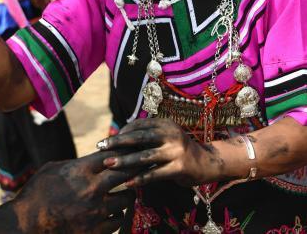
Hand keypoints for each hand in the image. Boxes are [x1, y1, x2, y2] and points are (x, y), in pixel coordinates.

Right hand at [9, 152, 135, 232]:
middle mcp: (92, 189)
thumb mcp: (53, 169)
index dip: (124, 153)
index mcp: (81, 170)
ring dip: (125, 196)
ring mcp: (96, 211)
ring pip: (126, 199)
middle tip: (138, 169)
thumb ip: (76, 164)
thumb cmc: (36, 194)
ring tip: (122, 194)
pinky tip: (110, 212)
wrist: (26, 225)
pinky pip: (118, 220)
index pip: (113, 155)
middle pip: (126, 173)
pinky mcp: (96, 231)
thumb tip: (94, 160)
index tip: (130, 152)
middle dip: (133, 169)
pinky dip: (116, 215)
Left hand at [99, 117, 220, 186]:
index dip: (121, 133)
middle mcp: (171, 134)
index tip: (106, 142)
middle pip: (139, 137)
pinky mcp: (180, 167)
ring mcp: (176, 151)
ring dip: (125, 161)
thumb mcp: (165, 137)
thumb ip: (147, 137)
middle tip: (101, 147)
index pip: (139, 125)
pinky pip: (155, 174)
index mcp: (166, 124)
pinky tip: (127, 183)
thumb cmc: (178, 151)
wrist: (206, 163)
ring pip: (145, 156)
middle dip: (118, 143)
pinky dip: (140, 178)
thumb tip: (118, 138)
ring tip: (109, 165)